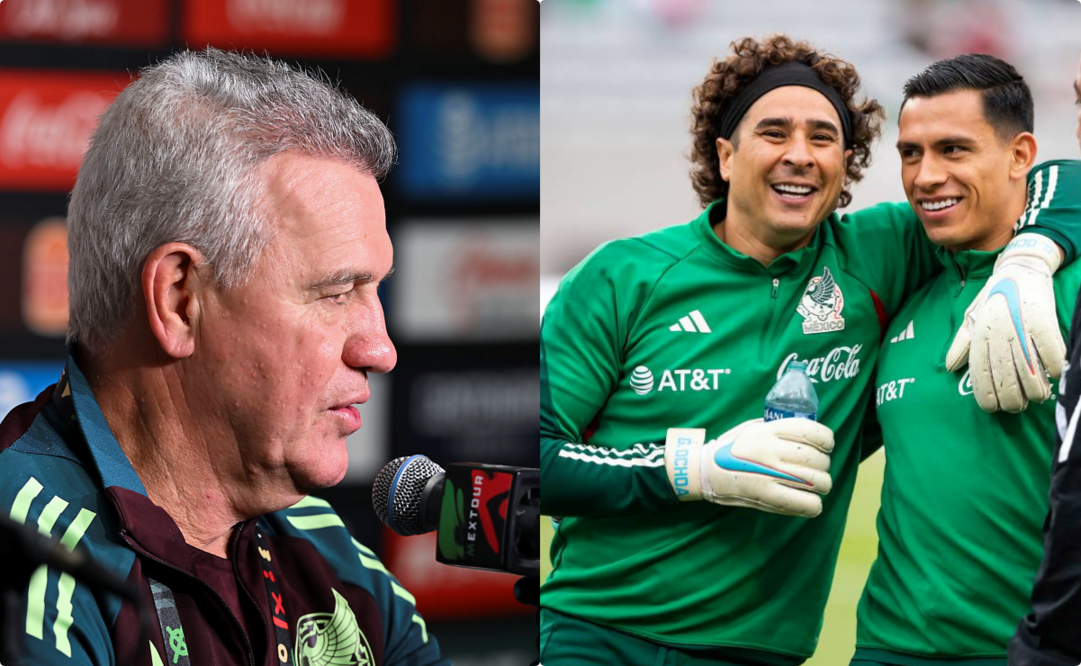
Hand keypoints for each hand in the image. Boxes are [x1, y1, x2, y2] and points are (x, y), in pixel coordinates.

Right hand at [664, 418, 833, 517]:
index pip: (815, 432)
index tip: (824, 446)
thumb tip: (811, 436)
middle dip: (822, 466)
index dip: (827, 440)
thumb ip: (779, 429)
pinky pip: (809, 505)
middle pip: (819, 460)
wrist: (706, 472)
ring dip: (821, 486)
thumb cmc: (733, 449)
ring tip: (812, 486)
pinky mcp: (768, 498)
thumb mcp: (753, 428)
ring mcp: (770, 475)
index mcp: (768, 431)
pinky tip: (807, 502)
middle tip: (814, 470)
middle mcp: (771, 451)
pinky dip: (813, 505)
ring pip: (820, 483)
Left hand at [946, 235, 1065, 412]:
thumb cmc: (994, 297)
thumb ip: (962, 343)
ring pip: (1030, 374)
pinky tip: (1054, 375)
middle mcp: (998, 335)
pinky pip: (1052, 355)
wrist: (1019, 269)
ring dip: (1035, 392)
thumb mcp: (972, 319)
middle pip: (1006, 381)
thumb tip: (949, 367)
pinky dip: (1054, 369)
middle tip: (1018, 406)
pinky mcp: (1043, 322)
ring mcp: (1021, 330)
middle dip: (1012, 401)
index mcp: (980, 336)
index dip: (987, 397)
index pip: (980, 375)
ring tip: (1036, 397)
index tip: (993, 409)